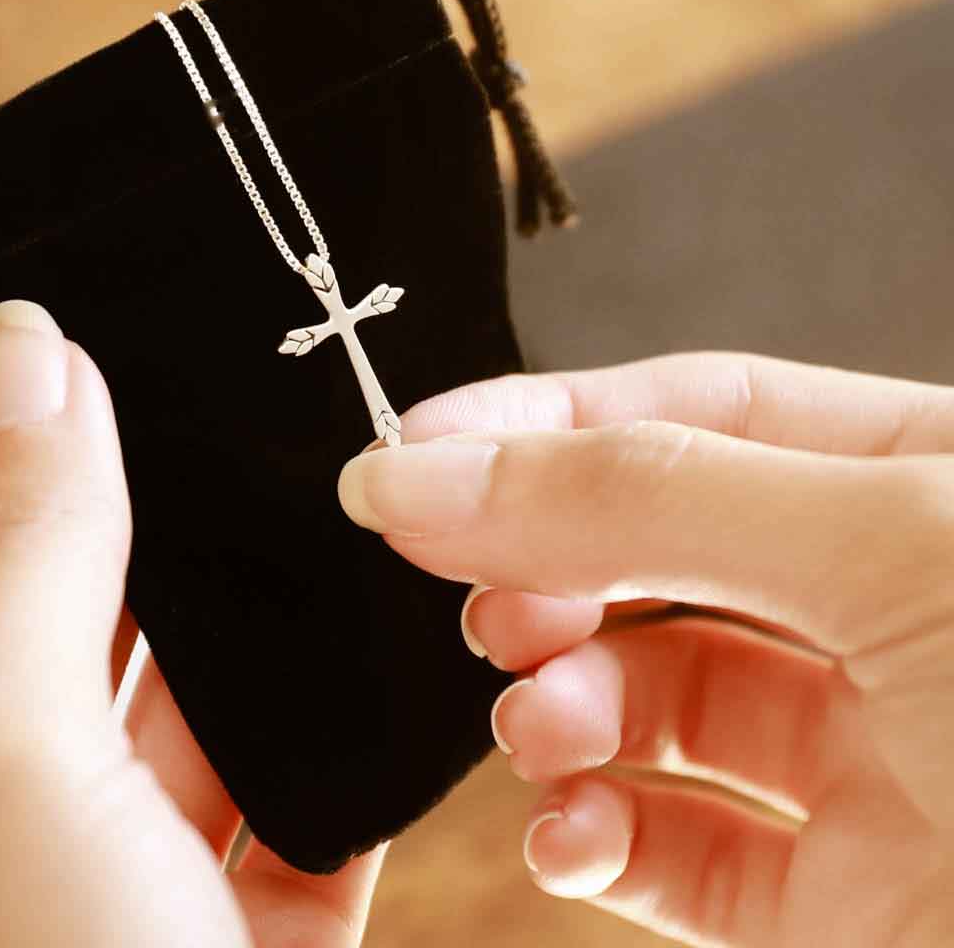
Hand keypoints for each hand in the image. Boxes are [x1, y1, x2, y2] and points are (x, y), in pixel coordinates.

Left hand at [0, 298, 381, 947]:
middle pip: (45, 602)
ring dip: (233, 598)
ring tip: (288, 467)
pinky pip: (287, 770)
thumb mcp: (8, 770)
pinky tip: (359, 609)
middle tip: (178, 358)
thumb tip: (33, 361)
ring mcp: (117, 869)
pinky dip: (322, 701)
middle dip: (115, 488)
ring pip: (177, 687)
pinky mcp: (242, 912)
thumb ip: (23, 555)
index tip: (30, 295)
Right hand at [338, 354, 953, 946]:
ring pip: (648, 700)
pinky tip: (569, 830)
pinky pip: (670, 852)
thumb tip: (419, 473)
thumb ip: (638, 499)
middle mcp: (891, 614)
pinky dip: (591, 834)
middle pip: (655, 554)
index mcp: (930, 487)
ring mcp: (867, 763)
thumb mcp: (892, 552)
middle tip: (479, 598)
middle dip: (547, 568)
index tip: (410, 457)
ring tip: (538, 723)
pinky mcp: (838, 907)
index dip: (546, 425)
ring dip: (559, 706)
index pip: (696, 414)